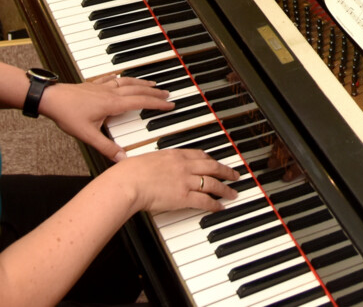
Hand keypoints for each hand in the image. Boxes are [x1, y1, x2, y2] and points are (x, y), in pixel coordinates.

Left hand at [37, 74, 175, 161]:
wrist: (50, 98)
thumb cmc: (66, 114)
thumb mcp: (87, 135)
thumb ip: (106, 147)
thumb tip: (121, 159)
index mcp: (112, 104)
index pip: (141, 102)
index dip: (157, 104)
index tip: (169, 104)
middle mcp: (110, 92)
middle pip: (138, 90)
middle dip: (154, 92)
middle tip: (167, 93)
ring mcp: (102, 86)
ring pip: (127, 82)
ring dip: (142, 82)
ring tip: (153, 83)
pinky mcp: (93, 85)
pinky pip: (113, 78)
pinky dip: (122, 78)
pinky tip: (123, 77)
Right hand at [109, 148, 240, 213]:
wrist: (128, 182)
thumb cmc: (130, 173)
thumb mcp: (147, 159)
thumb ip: (157, 163)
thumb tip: (155, 167)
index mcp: (175, 154)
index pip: (199, 154)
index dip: (210, 159)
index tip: (216, 162)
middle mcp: (184, 166)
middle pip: (212, 167)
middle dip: (226, 171)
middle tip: (235, 175)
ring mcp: (186, 181)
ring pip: (213, 184)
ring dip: (225, 189)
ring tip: (233, 193)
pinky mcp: (184, 197)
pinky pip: (205, 201)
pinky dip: (215, 205)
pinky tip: (220, 207)